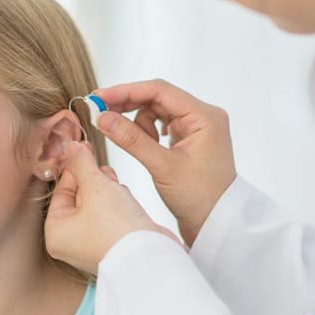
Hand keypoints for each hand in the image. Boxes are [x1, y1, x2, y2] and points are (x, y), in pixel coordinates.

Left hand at [45, 142, 179, 273]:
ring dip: (109, 190)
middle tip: (102, 169)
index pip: (60, 191)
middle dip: (94, 179)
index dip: (74, 168)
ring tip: (118, 189)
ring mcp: (94, 244)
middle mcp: (72, 242)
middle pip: (79, 197)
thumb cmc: (118, 230)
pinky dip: (120, 204)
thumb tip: (72, 148)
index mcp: (57, 233)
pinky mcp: (115, 243)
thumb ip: (82, 164)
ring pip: (98, 204)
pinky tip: (128, 201)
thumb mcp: (96, 186)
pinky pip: (112, 216)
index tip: (83, 150)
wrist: (151, 256)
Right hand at [91, 79, 236, 246]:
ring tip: (135, 145)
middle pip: (158, 97)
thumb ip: (131, 139)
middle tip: (101, 114)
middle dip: (128, 105)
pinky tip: (145, 147)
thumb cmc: (199, 198)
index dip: (126, 91)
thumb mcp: (162, 167)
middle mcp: (203, 116)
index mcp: (204, 116)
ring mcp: (197, 127)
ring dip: (139, 123)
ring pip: (158, 111)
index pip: (159, 90)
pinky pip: (162, 125)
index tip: (99, 97)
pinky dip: (148, 132)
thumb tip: (102, 117)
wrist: (216, 223)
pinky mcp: (190, 139)